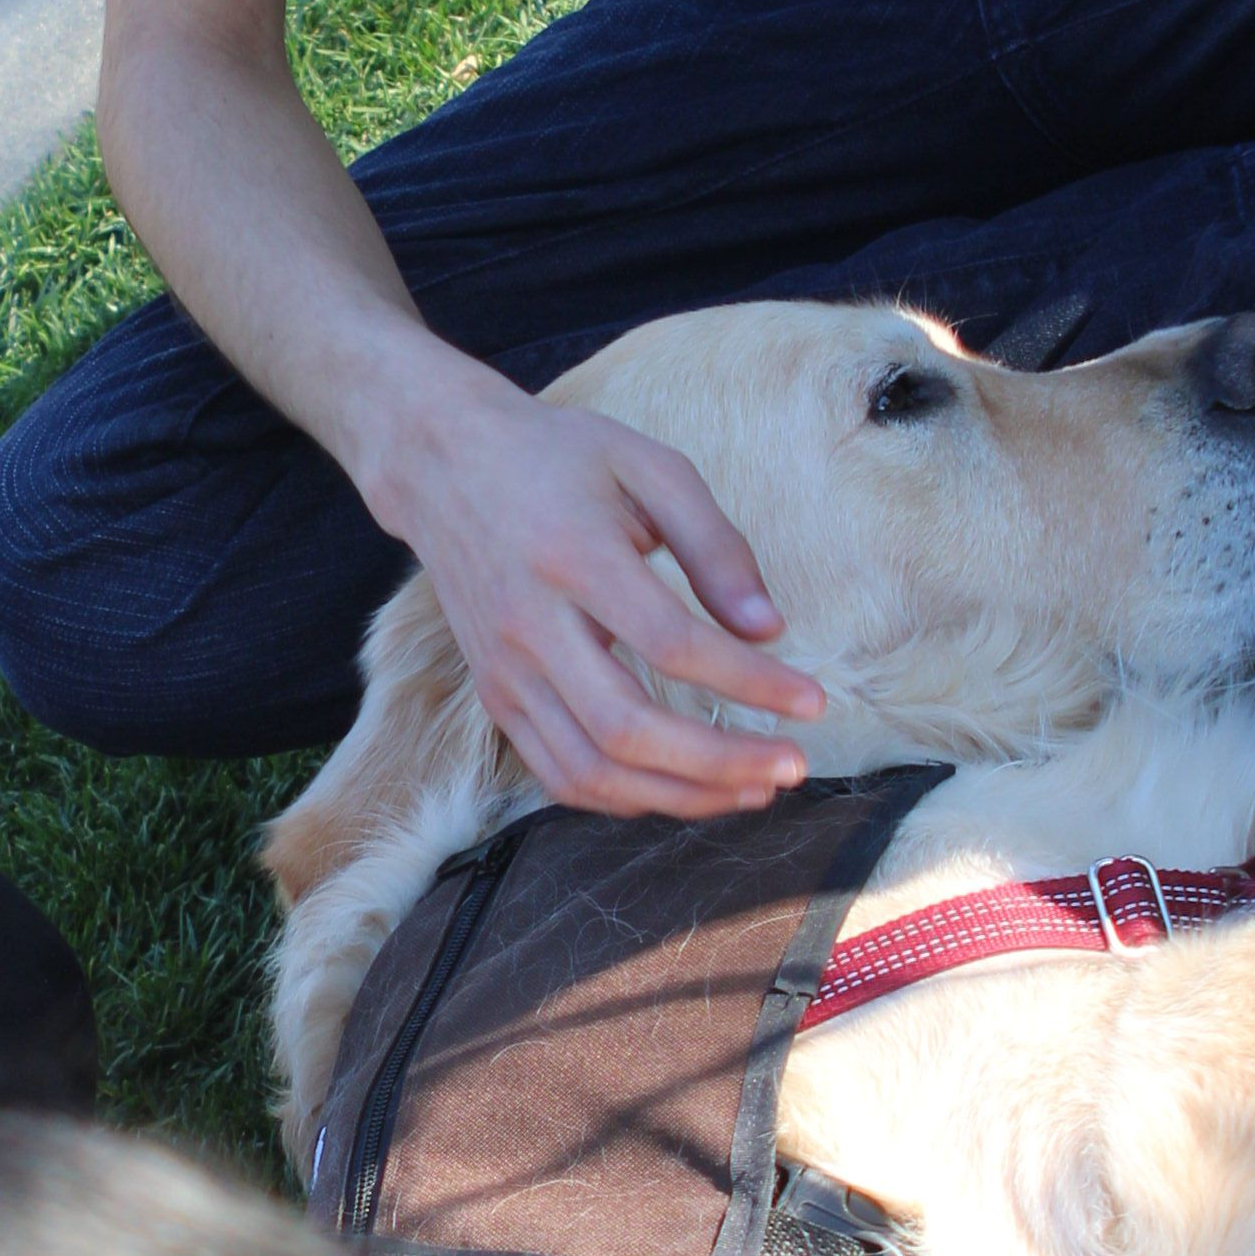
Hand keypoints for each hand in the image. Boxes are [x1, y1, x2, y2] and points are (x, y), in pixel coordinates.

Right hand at [391, 370, 825, 817]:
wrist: (442, 464)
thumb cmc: (556, 457)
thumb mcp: (647, 466)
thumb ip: (714, 544)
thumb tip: (768, 629)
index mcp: (574, 557)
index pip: (673, 645)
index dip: (752, 684)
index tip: (812, 702)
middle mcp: (530, 625)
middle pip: (628, 729)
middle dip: (721, 763)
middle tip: (792, 766)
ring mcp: (504, 671)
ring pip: (591, 770)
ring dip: (679, 796)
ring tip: (751, 790)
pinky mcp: (494, 695)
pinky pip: (559, 774)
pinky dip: (625, 798)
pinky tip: (682, 788)